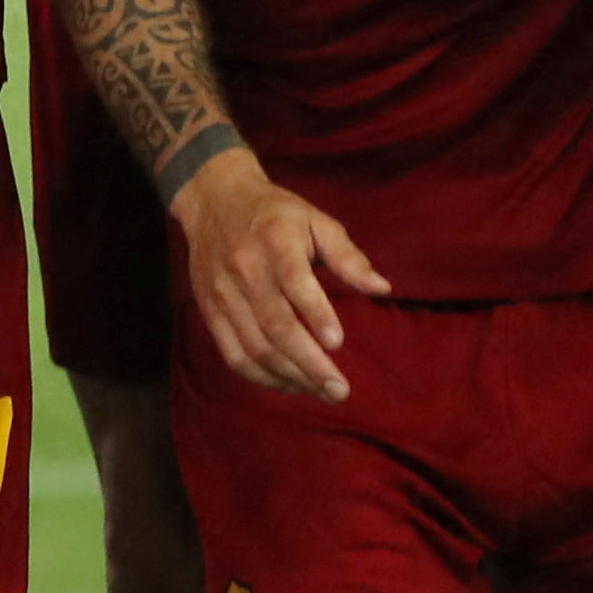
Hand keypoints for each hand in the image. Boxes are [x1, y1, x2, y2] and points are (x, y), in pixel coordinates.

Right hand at [171, 150, 384, 401]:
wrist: (214, 200)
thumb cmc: (276, 214)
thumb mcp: (316, 220)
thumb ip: (348, 255)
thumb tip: (382, 288)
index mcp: (275, 239)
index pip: (293, 280)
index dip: (315, 313)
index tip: (337, 343)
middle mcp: (244, 268)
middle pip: (275, 324)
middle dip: (309, 362)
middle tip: (340, 389)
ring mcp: (223, 294)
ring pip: (255, 347)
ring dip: (290, 377)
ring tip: (322, 392)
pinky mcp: (210, 312)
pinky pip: (234, 355)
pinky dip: (263, 377)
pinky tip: (290, 384)